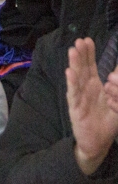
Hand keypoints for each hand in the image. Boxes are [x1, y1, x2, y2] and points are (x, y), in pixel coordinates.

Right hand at [68, 38, 117, 175]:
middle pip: (82, 69)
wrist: (98, 143)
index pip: (90, 67)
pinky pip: (74, 94)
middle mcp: (85, 90)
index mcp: (95, 87)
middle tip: (79, 41)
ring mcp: (79, 99)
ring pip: (76, 79)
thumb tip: (116, 71)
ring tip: (73, 51)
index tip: (86, 40)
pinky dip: (72, 83)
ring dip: (74, 64)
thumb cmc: (107, 122)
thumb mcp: (117, 101)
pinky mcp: (76, 109)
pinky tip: (69, 72)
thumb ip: (117, 86)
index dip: (89, 54)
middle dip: (81, 55)